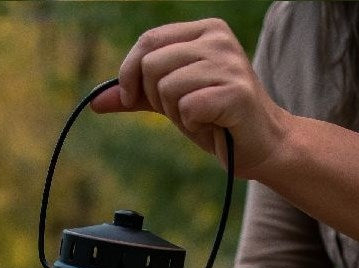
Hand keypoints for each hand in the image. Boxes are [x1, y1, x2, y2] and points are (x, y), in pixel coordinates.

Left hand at [90, 18, 286, 178]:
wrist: (261, 145)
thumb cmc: (217, 120)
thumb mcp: (173, 101)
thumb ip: (137, 96)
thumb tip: (96, 101)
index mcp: (204, 31)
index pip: (148, 41)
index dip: (129, 73)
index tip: (131, 99)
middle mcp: (218, 39)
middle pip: (152, 65)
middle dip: (156, 98)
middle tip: (182, 112)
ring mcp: (229, 64)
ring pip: (167, 88)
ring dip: (177, 115)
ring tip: (201, 119)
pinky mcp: (236, 92)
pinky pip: (188, 108)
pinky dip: (193, 126)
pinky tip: (212, 126)